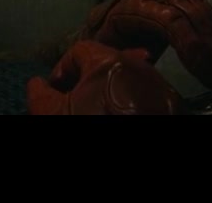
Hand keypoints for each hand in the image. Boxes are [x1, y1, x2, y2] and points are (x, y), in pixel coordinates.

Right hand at [27, 40, 184, 114]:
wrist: (129, 162)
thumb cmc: (89, 124)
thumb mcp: (52, 114)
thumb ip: (40, 93)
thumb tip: (39, 84)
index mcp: (110, 62)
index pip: (79, 51)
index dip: (61, 70)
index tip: (55, 92)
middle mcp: (141, 68)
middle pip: (106, 63)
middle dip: (86, 81)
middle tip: (76, 102)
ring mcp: (160, 90)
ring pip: (128, 79)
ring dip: (109, 91)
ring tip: (98, 109)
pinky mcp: (172, 108)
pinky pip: (146, 96)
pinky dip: (130, 103)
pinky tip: (121, 112)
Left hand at [79, 0, 211, 90]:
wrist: (105, 23)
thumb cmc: (106, 40)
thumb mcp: (108, 49)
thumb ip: (125, 54)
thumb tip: (147, 56)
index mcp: (133, 6)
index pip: (171, 19)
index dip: (191, 44)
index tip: (202, 72)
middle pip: (192, 15)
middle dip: (209, 49)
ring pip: (201, 13)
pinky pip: (204, 11)